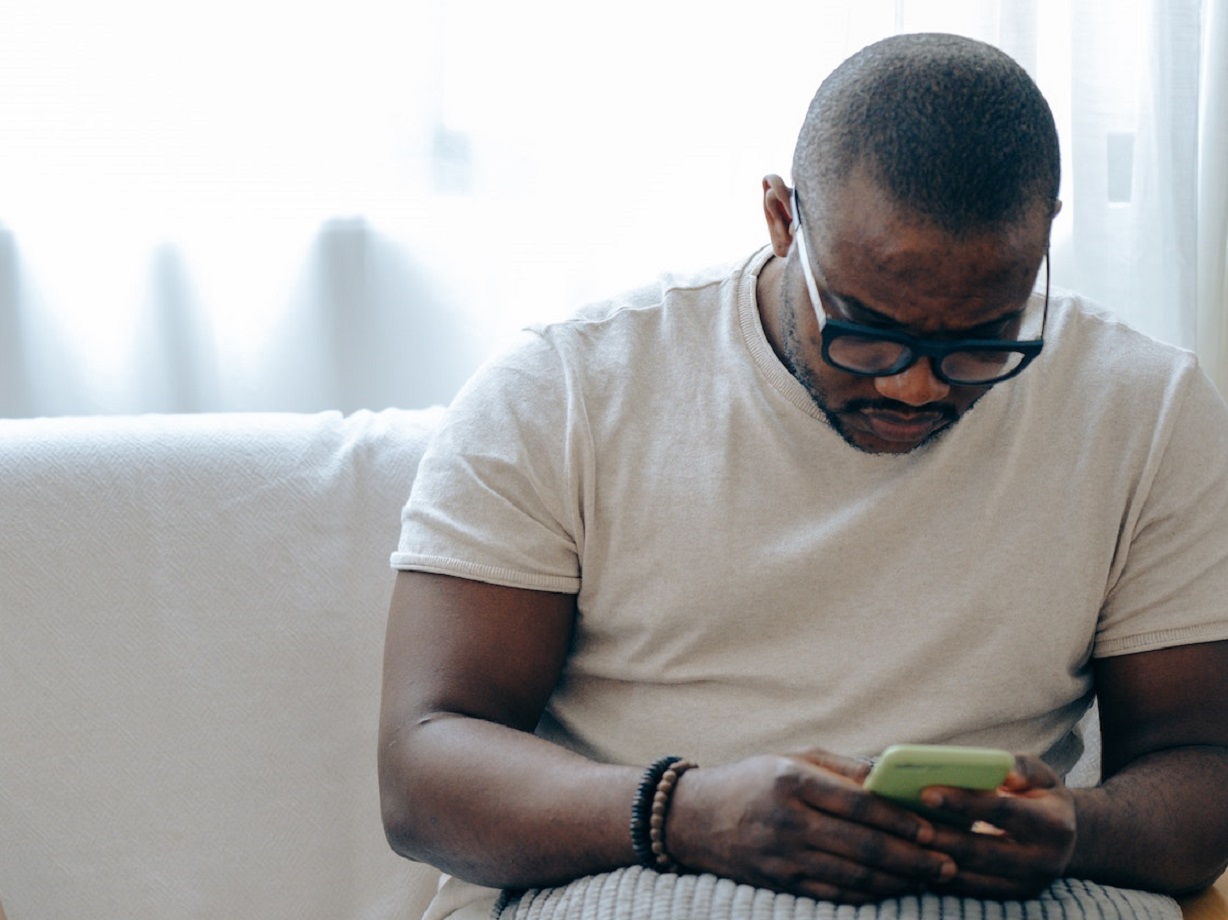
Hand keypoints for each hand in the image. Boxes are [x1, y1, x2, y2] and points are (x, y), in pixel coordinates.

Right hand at [665, 749, 957, 903]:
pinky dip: (869, 893)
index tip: (934, 828)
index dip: (900, 819)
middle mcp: (787, 820)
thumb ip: (844, 768)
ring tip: (930, 877)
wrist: (695, 818)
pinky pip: (834, 893)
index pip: (858, 803)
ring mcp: (782, 856)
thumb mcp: (793, 758)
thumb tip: (894, 778)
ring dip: (899, 879)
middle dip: (912, 856)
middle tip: (948, 862)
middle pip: (863, 844)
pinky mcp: (780, 882)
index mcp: (792, 781)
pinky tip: (893, 889)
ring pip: (854, 873)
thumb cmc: (754, 780)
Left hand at [922, 753, 1076, 899]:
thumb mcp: (1040, 775)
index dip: (963, 802)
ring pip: (976, 876)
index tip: (926, 793)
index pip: (1001, 811)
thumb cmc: (1041, 795)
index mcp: (1053, 824)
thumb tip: (999, 768)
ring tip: (908, 842)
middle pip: (984, 850)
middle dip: (944, 838)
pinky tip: (921, 860)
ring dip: (939, 860)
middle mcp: (1046, 860)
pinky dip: (946, 877)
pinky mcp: (1016, 897)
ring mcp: (1031, 884)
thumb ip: (1020, 766)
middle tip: (908, 825)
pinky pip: (975, 890)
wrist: (1066, 837)